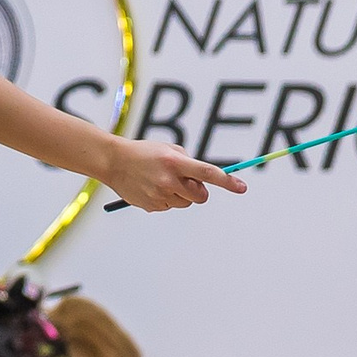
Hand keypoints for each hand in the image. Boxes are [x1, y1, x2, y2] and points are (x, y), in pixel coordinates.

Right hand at [99, 137, 248, 212]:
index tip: (242, 187)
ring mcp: (159, 195)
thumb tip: (204, 181)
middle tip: (186, 181)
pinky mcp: (152, 206)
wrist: (114, 161)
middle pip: (201, 196)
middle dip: (198, 191)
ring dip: (180, 195)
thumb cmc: (145, 152)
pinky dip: (165, 200)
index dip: (227, 181)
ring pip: (185, 203)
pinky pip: (169, 207)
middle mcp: (168, 180)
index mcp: (175, 162)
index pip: (208, 173)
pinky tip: (150, 188)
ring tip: (161, 181)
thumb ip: (189, 163)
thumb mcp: (168, 149)